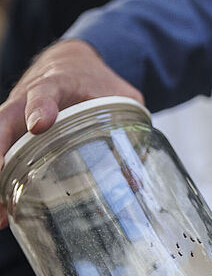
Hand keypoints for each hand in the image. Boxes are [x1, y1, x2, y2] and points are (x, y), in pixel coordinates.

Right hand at [0, 39, 142, 223]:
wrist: (68, 62)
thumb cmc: (93, 80)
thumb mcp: (120, 94)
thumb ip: (130, 125)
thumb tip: (134, 179)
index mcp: (57, 82)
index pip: (45, 90)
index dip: (41, 106)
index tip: (40, 125)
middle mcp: (26, 98)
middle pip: (4, 119)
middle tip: (1, 176)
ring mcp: (13, 118)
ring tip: (1, 214)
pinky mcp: (8, 135)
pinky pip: (1, 157)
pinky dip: (0, 184)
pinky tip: (3, 213)